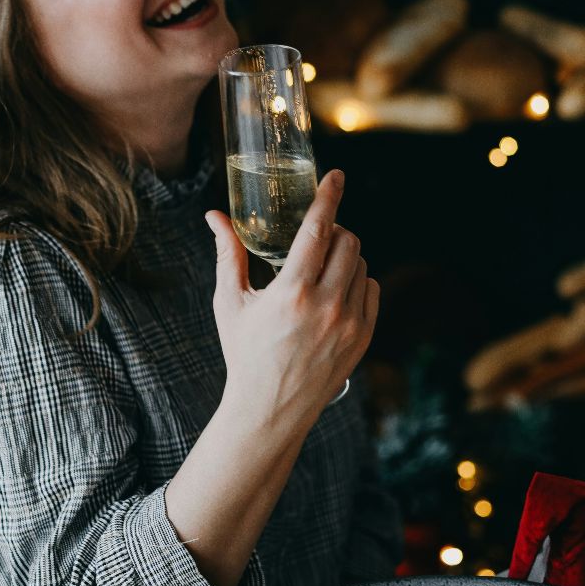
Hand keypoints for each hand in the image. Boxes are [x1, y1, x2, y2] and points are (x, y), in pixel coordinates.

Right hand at [205, 170, 378, 426]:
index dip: (329, 196)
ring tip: (321, 268)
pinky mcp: (363, 338)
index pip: (318, 229)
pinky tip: (335, 291)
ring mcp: (349, 323)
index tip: (336, 176)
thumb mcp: (230, 303)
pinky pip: (371, 290)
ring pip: (361, 265)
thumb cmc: (245, 354)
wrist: (269, 409)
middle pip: (348, 242)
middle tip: (316, 237)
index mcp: (291, 293)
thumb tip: (214, 216)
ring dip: (345, 256)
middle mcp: (326, 306)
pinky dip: (356, 282)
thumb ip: (228, 254)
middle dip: (334, 230)